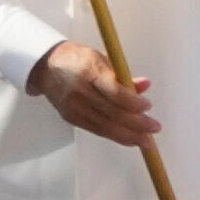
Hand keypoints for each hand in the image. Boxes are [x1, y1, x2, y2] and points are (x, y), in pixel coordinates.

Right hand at [30, 41, 160, 149]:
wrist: (45, 67)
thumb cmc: (77, 59)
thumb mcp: (100, 59)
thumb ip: (122, 74)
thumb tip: (145, 86)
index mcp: (89, 71)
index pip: (114, 92)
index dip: (133, 103)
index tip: (148, 106)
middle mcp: (80, 92)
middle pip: (113, 114)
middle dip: (137, 124)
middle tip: (155, 128)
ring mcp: (75, 108)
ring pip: (106, 127)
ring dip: (129, 136)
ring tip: (147, 140)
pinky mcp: (72, 118)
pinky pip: (98, 130)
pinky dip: (116, 135)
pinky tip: (130, 138)